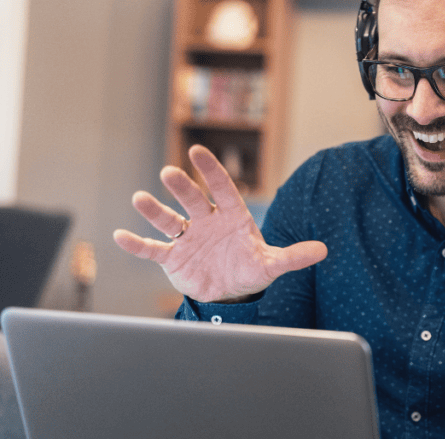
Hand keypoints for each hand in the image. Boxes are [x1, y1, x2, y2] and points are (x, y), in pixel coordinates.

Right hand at [113, 145, 326, 302]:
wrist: (229, 292)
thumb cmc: (250, 268)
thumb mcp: (273, 264)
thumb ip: (294, 256)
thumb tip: (323, 250)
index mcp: (231, 216)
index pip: (222, 189)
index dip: (212, 171)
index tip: (198, 152)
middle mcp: (206, 221)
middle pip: (192, 200)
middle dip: (182, 187)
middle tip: (170, 172)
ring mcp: (188, 238)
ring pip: (168, 220)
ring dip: (154, 210)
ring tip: (140, 198)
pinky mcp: (173, 257)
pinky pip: (153, 249)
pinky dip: (138, 244)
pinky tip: (121, 236)